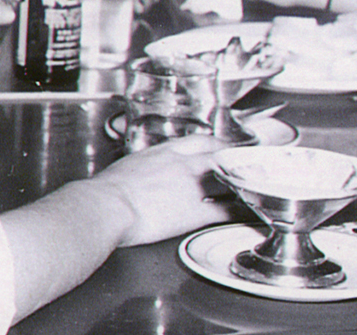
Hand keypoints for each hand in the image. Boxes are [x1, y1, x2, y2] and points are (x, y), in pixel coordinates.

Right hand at [85, 133, 232, 245]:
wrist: (109, 205)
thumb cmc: (107, 191)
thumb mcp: (126, 167)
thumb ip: (140, 168)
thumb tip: (135, 175)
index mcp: (164, 153)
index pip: (197, 141)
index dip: (213, 144)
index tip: (219, 147)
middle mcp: (182, 165)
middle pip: (217, 154)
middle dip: (232, 157)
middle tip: (241, 162)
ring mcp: (191, 187)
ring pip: (226, 178)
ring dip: (238, 182)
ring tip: (248, 185)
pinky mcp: (194, 212)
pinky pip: (223, 210)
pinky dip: (237, 211)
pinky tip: (244, 214)